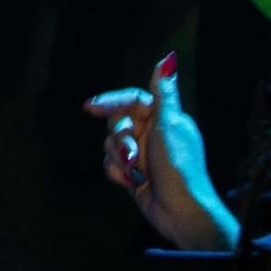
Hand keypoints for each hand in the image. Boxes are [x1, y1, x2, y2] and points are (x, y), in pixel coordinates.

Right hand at [85, 55, 239, 251]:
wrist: (180, 211)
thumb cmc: (178, 167)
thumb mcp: (170, 125)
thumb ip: (164, 93)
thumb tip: (168, 59)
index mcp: (165, 118)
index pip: (132, 100)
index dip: (111, 101)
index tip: (91, 107)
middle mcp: (153, 134)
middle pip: (118, 122)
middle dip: (119, 137)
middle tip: (130, 152)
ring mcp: (142, 155)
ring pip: (111, 144)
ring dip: (119, 158)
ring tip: (134, 171)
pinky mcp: (132, 174)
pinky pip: (111, 164)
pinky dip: (118, 173)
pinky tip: (131, 182)